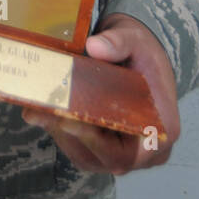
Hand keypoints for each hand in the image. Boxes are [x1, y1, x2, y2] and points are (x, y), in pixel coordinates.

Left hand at [21, 13, 179, 173]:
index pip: (127, 153)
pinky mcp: (105, 150)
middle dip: (69, 134)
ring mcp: (124, 154)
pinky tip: (43, 112)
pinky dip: (60, 132)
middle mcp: (145, 152)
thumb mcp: (136, 40)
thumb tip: (94, 46)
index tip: (67, 121)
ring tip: (36, 108)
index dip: (95, 142)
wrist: (141, 59)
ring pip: (86, 156)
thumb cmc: (143, 54)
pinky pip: (80, 149)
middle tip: (40, 110)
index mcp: (161, 131)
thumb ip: (118, 42)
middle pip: (101, 157)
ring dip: (59, 134)